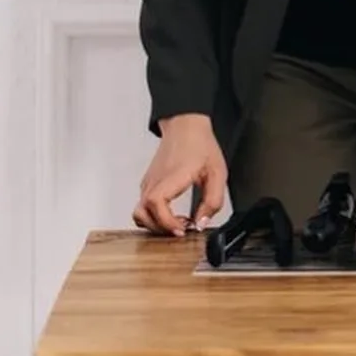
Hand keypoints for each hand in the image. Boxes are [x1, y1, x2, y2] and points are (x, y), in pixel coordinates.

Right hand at [133, 114, 226, 236]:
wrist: (186, 126)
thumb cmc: (199, 145)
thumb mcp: (217, 173)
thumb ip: (213, 200)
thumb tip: (202, 222)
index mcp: (171, 177)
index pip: (156, 205)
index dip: (167, 223)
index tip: (182, 230)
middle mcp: (154, 181)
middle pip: (142, 215)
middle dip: (161, 228)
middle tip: (183, 228)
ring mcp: (148, 182)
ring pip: (139, 213)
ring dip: (155, 224)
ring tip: (176, 223)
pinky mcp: (148, 183)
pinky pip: (144, 206)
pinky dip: (154, 216)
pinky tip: (172, 213)